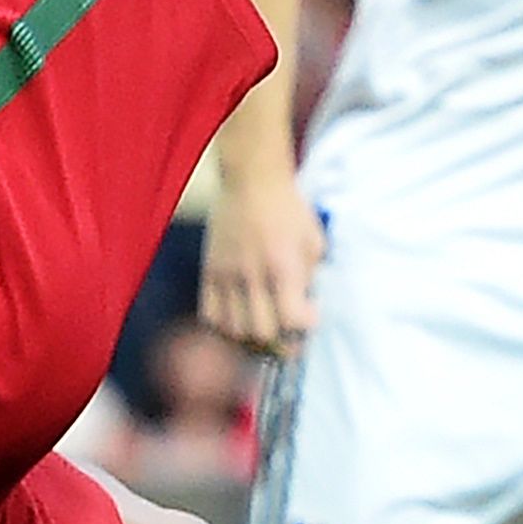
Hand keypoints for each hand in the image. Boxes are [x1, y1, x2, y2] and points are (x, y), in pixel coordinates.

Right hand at [198, 177, 322, 355]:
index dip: (304, 327)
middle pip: (261, 334)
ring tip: (264, 329)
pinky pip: (209, 315)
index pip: (291, 319)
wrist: (252, 181)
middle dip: (280, 343)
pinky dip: (225, 327)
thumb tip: (306, 308)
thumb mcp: (314, 241)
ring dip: (252, 339)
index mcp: (283, 266)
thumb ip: (310, 278)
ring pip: (233, 330)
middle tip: (289, 335)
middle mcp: (252, 274)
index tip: (310, 316)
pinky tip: (239, 318)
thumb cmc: (289, 210)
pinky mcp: (209, 272)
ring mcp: (226, 275)